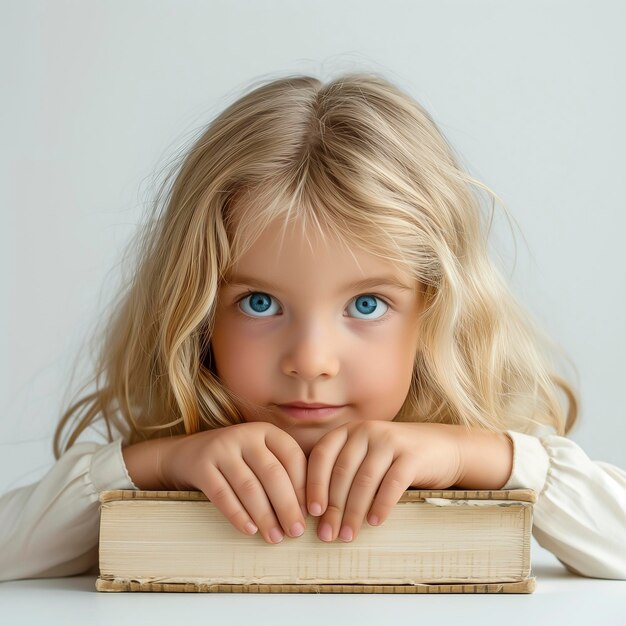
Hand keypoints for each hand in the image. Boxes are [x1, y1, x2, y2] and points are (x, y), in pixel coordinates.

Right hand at [162, 422, 307, 544]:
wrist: (189, 452)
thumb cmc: (238, 460)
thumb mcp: (261, 454)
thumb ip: (284, 471)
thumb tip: (310, 509)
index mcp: (266, 431)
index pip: (292, 457)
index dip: (304, 486)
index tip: (312, 513)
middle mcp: (245, 435)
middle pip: (272, 473)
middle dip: (287, 506)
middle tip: (296, 532)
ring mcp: (221, 449)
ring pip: (249, 486)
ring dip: (265, 516)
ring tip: (275, 538)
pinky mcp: (202, 466)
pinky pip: (222, 495)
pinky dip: (238, 515)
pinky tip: (250, 530)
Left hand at [305, 421, 462, 541]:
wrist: (442, 448)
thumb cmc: (395, 459)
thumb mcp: (365, 455)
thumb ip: (343, 470)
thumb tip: (317, 511)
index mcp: (349, 431)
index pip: (322, 456)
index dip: (314, 484)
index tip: (311, 513)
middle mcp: (367, 430)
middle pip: (342, 472)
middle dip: (333, 507)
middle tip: (327, 534)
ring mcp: (390, 440)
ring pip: (364, 480)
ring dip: (353, 512)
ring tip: (348, 536)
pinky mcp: (412, 455)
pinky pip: (391, 483)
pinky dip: (381, 505)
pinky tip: (374, 523)